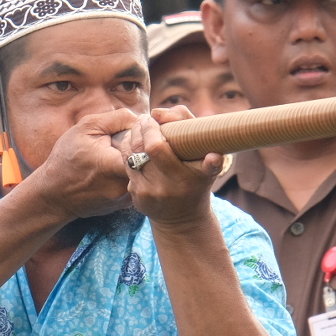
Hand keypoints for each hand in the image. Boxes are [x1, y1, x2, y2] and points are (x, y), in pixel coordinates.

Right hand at [20, 108, 136, 223]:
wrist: (54, 194)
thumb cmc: (66, 158)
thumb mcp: (86, 128)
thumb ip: (117, 119)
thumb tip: (141, 119)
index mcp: (114, 165)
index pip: (147, 145)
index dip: (143, 133)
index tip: (132, 128)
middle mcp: (124, 185)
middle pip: (148, 159)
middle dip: (141, 146)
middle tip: (123, 142)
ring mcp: (126, 197)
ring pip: (144, 171)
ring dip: (136, 159)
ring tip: (114, 156)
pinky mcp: (125, 204)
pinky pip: (136, 181)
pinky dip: (130, 172)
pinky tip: (112, 169)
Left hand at [122, 107, 225, 230]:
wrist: (183, 219)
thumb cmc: (198, 183)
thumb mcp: (209, 165)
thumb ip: (202, 139)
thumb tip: (167, 116)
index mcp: (181, 179)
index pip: (155, 148)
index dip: (150, 129)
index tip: (153, 117)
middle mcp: (161, 188)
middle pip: (139, 149)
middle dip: (139, 129)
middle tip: (144, 119)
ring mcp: (145, 194)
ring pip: (128, 156)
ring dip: (131, 137)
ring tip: (139, 128)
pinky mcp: (134, 197)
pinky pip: (126, 167)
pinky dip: (129, 152)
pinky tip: (136, 143)